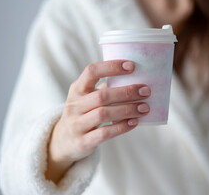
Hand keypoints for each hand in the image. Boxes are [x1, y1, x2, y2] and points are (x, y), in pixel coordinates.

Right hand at [45, 60, 149, 182]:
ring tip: (144, 108)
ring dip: (127, 110)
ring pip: (103, 114)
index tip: (131, 66)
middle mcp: (74, 105)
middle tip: (146, 91)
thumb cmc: (84, 113)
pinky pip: (104, 133)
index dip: (111, 67)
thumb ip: (106, 89)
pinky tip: (134, 122)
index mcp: (77, 89)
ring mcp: (77, 124)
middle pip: (102, 96)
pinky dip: (121, 127)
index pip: (91, 71)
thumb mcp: (87, 98)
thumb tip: (137, 81)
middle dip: (126, 92)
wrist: (63, 142)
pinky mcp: (83, 141)